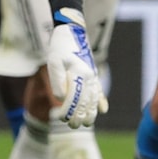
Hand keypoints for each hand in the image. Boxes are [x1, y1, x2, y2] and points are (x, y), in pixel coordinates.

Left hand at [47, 8, 102, 127]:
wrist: (71, 31)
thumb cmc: (60, 47)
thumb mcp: (53, 62)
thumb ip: (57, 81)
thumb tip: (61, 99)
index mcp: (79, 74)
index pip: (75, 99)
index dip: (68, 110)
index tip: (61, 118)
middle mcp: (89, 76)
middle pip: (86, 102)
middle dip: (80, 116)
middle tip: (73, 126)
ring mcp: (92, 75)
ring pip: (94, 99)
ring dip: (91, 113)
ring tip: (86, 124)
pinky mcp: (93, 73)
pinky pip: (99, 90)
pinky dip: (102, 100)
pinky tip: (104, 110)